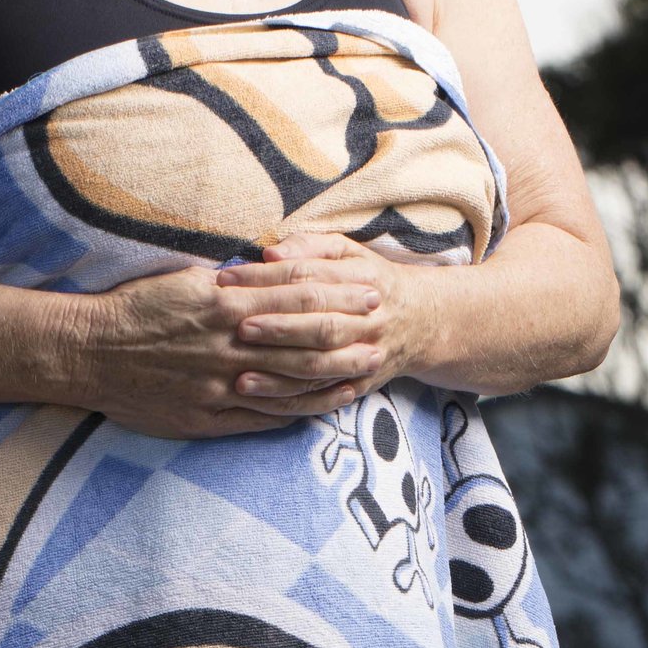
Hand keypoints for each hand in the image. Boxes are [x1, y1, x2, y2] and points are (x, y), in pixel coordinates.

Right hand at [65, 234, 431, 438]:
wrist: (88, 352)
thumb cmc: (135, 309)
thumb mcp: (185, 281)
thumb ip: (230, 282)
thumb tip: (266, 271)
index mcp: (224, 303)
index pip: (296, 296)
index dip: (337, 294)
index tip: (368, 289)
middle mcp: (229, 343)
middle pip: (304, 339)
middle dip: (348, 334)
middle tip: (385, 329)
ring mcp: (220, 383)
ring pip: (290, 381)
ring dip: (333, 375)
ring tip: (368, 370)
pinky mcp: (208, 415)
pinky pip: (263, 416)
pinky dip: (297, 410)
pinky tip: (323, 408)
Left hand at [216, 229, 446, 414]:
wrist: (419, 321)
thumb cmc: (367, 279)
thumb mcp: (347, 252)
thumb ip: (309, 247)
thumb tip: (271, 254)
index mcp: (362, 279)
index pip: (309, 278)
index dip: (266, 279)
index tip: (227, 281)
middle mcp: (368, 319)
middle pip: (321, 324)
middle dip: (279, 327)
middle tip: (238, 328)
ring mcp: (366, 355)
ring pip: (322, 366)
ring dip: (281, 372)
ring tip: (240, 375)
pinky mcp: (361, 384)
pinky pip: (323, 397)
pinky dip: (290, 400)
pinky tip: (259, 398)